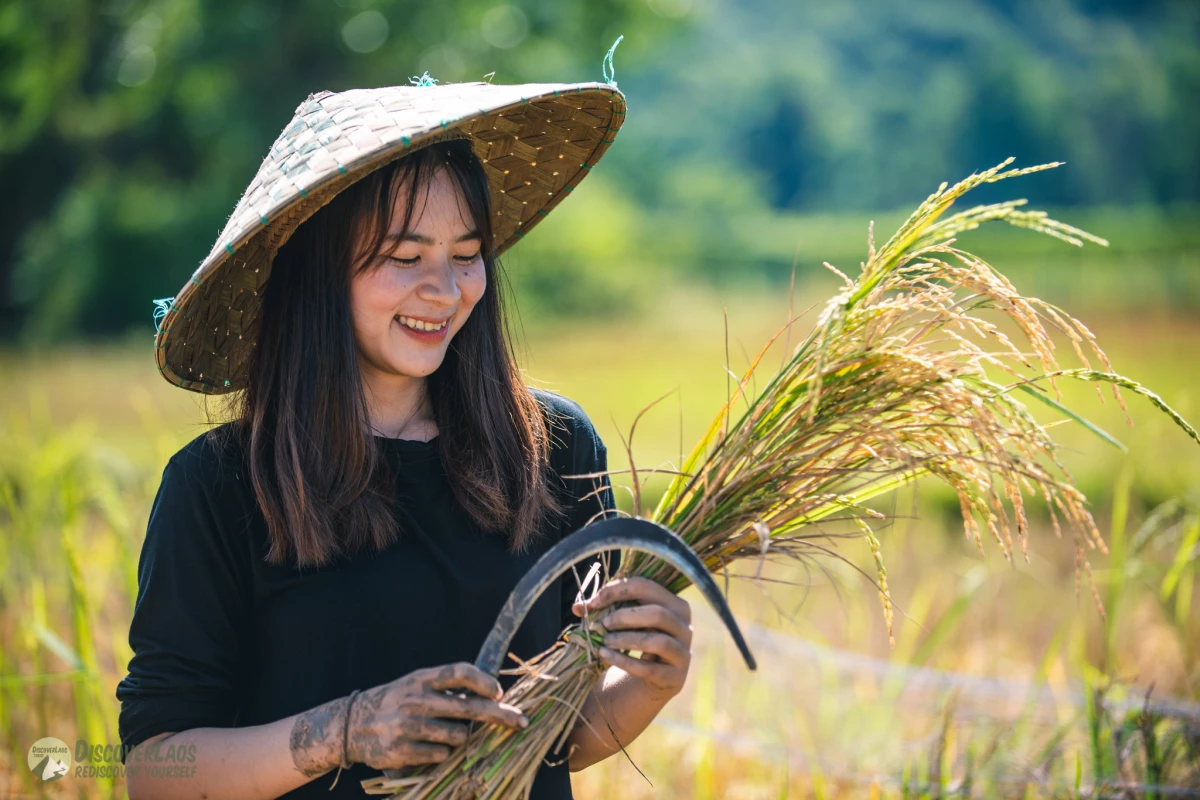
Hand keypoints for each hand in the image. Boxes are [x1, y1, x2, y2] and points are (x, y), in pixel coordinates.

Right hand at [346, 662, 527, 769]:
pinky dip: (441, 753)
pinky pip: (440, 755)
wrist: (353, 724)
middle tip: (521, 721)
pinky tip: (427, 747)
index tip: (500, 692)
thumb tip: (493, 693)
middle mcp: (416, 700)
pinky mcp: (401, 751)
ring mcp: (408, 726)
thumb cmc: (397, 701)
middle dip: (500, 715)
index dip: (483, 681)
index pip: (459, 672)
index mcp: (422, 679)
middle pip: (468, 707)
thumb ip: (448, 687)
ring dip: (460, 738)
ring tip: (443, 734)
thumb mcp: (417, 684)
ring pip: (458, 736)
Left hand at [572, 577, 692, 700]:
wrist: (653, 678)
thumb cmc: (639, 640)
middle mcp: (685, 626)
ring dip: (626, 639)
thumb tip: (578, 607)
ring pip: (657, 641)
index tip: (593, 602)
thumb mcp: (627, 622)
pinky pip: (649, 668)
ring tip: (604, 641)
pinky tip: (605, 656)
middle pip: (658, 613)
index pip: (647, 587)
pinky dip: (623, 661)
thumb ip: (606, 610)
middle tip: (603, 623)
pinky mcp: (675, 677)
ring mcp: (683, 652)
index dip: (617, 591)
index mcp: (675, 604)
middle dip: (625, 616)